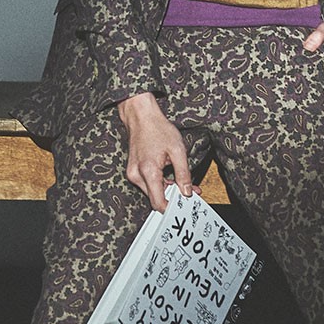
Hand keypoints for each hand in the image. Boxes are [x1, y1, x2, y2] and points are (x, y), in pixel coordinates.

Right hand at [117, 92, 193, 211]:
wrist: (141, 116)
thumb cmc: (158, 129)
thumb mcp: (178, 150)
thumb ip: (183, 174)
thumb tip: (187, 191)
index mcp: (148, 171)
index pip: (158, 202)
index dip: (172, 208)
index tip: (184, 206)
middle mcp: (137, 175)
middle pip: (155, 198)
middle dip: (173, 197)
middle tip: (190, 192)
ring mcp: (133, 173)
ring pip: (152, 191)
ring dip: (168, 190)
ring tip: (184, 184)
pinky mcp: (133, 170)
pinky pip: (147, 183)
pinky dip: (160, 183)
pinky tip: (171, 178)